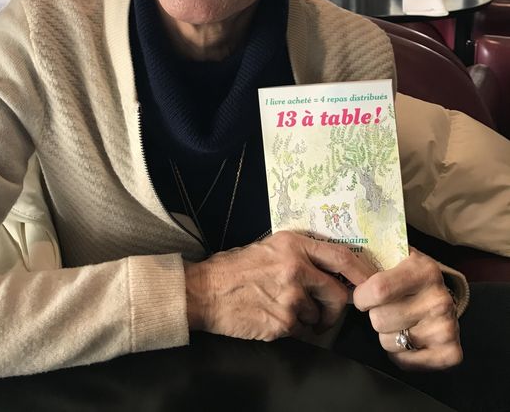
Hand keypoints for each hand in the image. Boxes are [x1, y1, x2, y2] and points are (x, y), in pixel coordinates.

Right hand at [184, 230, 375, 342]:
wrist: (205, 291)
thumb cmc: (235, 268)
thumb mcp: (269, 247)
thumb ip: (300, 254)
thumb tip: (331, 269)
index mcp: (294, 244)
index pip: (342, 257)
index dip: (362, 273)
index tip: (370, 284)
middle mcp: (296, 267)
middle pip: (338, 293)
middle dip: (336, 309)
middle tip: (325, 313)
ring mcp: (291, 296)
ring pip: (319, 316)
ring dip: (309, 320)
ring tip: (285, 311)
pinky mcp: (283, 321)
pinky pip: (302, 331)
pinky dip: (293, 330)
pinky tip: (274, 319)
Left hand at [352, 248, 461, 370]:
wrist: (442, 295)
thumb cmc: (409, 276)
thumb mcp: (395, 257)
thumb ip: (371, 259)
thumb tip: (342, 265)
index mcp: (424, 270)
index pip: (378, 290)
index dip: (362, 296)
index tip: (363, 295)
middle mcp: (439, 299)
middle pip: (380, 319)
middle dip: (374, 314)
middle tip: (385, 307)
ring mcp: (446, 328)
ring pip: (388, 342)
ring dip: (386, 334)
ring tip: (398, 320)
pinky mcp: (451, 352)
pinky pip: (405, 362)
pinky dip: (400, 354)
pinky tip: (407, 337)